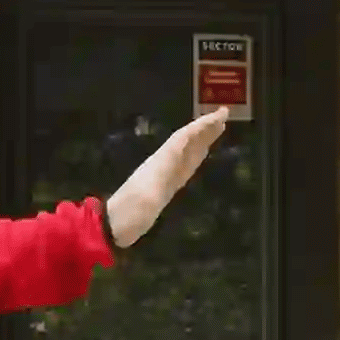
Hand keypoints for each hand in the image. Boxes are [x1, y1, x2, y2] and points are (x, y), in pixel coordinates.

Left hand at [105, 108, 231, 246]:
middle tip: (225, 114)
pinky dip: (196, 157)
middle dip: (206, 127)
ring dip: (203, 139)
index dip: (202, 125)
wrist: (115, 226)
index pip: (184, 137)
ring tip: (219, 129)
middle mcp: (164, 163)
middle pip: (187, 140)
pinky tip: (203, 155)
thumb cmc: (131, 212)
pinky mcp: (165, 187)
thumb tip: (173, 163)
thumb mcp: (147, 195)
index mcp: (161, 161)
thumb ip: (161, 176)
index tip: (221, 114)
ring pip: (187, 151)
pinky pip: (185, 166)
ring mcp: (165, 174)